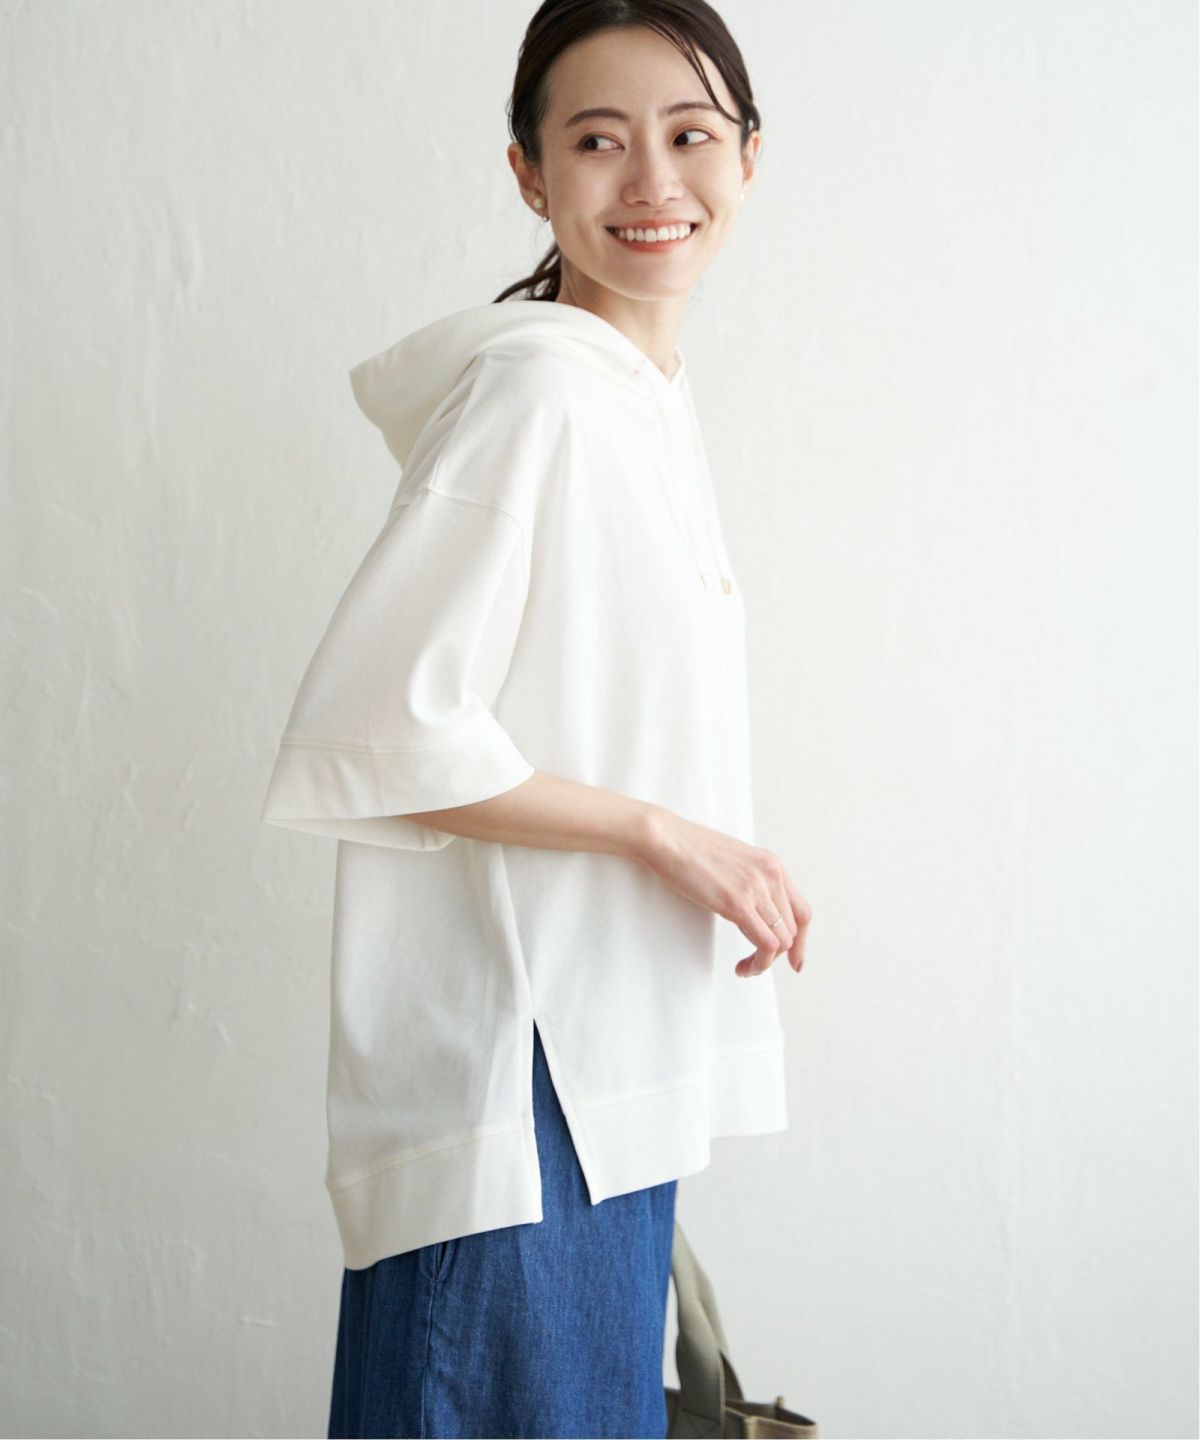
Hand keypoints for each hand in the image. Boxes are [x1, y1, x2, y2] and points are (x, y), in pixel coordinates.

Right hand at [637, 809, 811, 976]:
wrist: (666, 838)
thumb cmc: (688, 849)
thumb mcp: (733, 862)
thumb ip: (750, 881)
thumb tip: (753, 911)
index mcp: (771, 864)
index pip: (802, 912)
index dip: (801, 941)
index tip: (794, 960)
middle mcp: (771, 874)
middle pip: (792, 930)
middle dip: (777, 955)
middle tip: (754, 963)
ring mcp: (756, 887)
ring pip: (782, 941)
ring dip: (764, 963)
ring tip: (745, 967)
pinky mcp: (738, 902)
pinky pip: (766, 944)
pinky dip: (759, 963)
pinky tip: (741, 966)